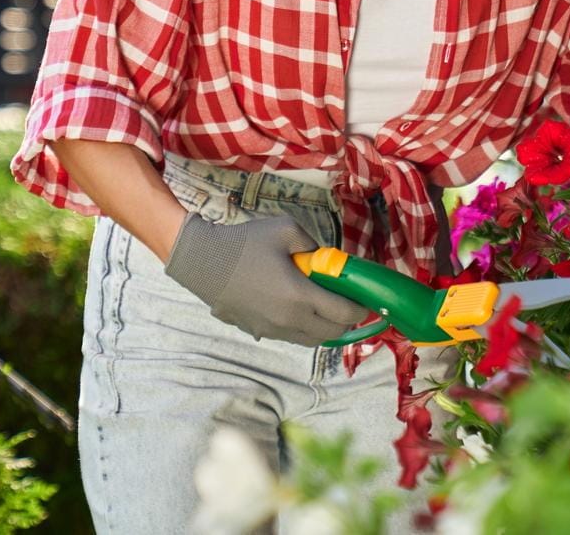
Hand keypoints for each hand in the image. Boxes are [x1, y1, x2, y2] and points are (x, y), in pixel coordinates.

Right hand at [163, 214, 371, 345]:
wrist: (203, 262)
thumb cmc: (245, 243)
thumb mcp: (286, 229)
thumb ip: (313, 245)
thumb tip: (326, 261)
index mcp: (300, 296)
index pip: (343, 313)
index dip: (359, 309)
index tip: (365, 301)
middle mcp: (290, 320)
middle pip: (332, 333)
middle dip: (346, 321)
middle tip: (348, 305)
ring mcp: (273, 330)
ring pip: (312, 339)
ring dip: (325, 328)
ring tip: (326, 309)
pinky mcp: (259, 331)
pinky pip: (292, 337)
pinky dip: (304, 329)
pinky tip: (300, 310)